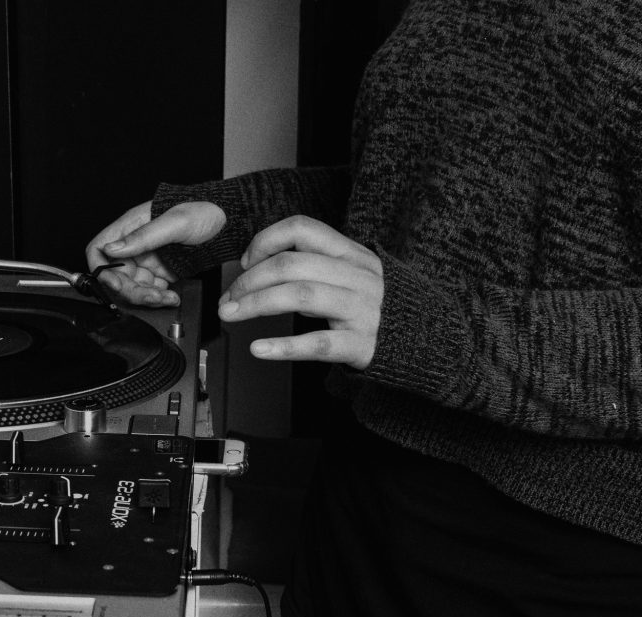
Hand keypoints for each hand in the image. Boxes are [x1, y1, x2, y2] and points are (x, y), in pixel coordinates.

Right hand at [86, 201, 225, 306]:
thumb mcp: (175, 222)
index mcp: (131, 226)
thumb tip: (112, 249)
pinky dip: (159, 298)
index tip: (116, 283)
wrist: (230, 222)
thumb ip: (143, 237)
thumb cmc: (206, 210)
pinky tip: (172, 296)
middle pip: (116, 275)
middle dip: (131, 290)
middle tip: (150, 296)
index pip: (99, 250)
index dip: (102, 270)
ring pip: (133, 287)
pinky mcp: (161, 271)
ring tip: (166, 297)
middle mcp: (135, 244)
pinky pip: (151, 290)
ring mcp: (148, 259)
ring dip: (147, 297)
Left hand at [218, 215, 382, 368]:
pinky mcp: (361, 345)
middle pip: (292, 265)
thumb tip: (255, 265)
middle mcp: (357, 276)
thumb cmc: (373, 306)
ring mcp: (361, 310)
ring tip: (232, 316)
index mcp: (351, 253)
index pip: (302, 229)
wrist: (427, 341)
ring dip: (257, 305)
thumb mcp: (349, 274)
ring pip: (301, 296)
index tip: (246, 262)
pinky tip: (259, 349)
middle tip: (228, 299)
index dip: (266, 240)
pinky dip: (284, 347)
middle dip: (250, 280)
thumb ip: (311, 264)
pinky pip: (318, 344)